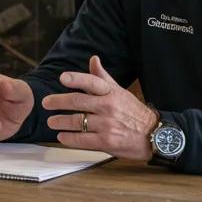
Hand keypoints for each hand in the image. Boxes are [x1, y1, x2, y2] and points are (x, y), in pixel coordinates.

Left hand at [41, 56, 156, 160]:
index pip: (92, 82)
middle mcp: (108, 107)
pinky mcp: (107, 142)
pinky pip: (82, 140)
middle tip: (46, 103)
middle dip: (58, 102)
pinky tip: (62, 136)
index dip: (76, 78)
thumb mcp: (120, 91)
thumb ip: (103, 77)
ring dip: (60, 121)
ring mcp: (107, 125)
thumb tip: (93, 59)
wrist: (154, 135)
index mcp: (111, 93)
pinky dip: (69, 138)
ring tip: (51, 121)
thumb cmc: (134, 112)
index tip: (62, 78)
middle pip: (77, 101)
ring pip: (77, 121)